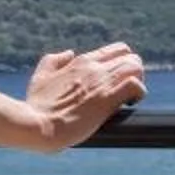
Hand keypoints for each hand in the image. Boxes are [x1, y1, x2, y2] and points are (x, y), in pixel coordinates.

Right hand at [25, 43, 146, 150]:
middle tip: (127, 92)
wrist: (36, 124)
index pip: (117, 50)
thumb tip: (69, 53)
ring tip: (129, 98)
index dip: (125, 64)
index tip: (119, 82)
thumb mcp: (40, 77)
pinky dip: (138, 94)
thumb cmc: (37, 106)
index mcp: (82, 61)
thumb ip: (53, 61)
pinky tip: (129, 105)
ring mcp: (101, 81)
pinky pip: (136, 85)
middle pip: (131, 57)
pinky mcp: (107, 98)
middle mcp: (94, 67)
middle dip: (134, 73)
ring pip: (136, 66)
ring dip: (139, 81)